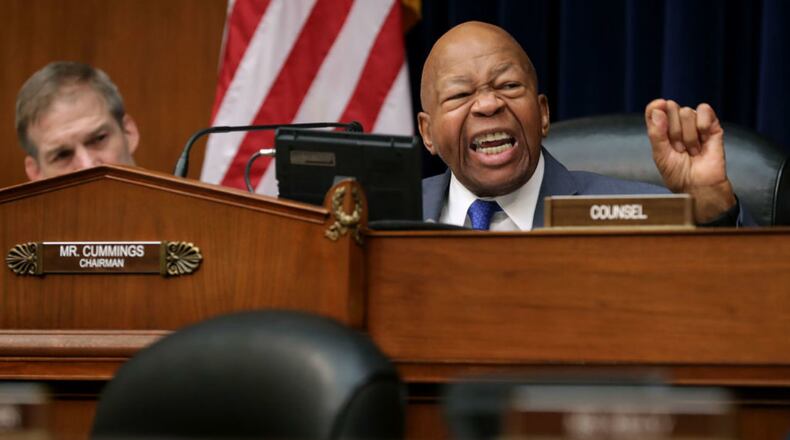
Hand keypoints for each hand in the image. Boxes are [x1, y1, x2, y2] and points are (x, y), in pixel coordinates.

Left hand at [645, 99, 736, 222]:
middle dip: (673, 131)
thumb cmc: (678, 173)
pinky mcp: (712, 124)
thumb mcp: (660, 155)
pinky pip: (704, 110)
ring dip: (688, 136)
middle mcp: (677, 123)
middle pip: (671, 108)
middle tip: (678, 148)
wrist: (699, 185)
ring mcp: (694, 123)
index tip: (659, 108)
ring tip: (692, 150)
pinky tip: (704, 140)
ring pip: (686, 112)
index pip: (654, 109)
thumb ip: (656, 133)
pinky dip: (702, 125)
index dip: (655, 107)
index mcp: (661, 129)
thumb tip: (657, 110)